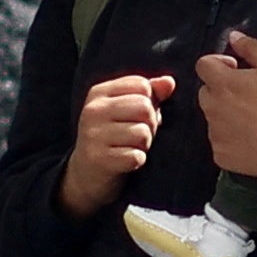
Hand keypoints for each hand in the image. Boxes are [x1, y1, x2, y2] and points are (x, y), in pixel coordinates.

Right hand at [57, 74, 168, 219]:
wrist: (87, 174)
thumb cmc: (114, 137)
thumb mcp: (127, 110)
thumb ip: (151, 94)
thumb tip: (170, 82)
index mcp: (99, 93)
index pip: (142, 85)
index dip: (150, 102)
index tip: (137, 116)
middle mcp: (93, 110)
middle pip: (144, 107)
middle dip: (150, 124)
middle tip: (137, 135)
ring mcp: (93, 135)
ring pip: (143, 132)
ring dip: (145, 144)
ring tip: (131, 147)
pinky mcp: (99, 159)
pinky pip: (136, 156)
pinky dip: (138, 160)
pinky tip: (126, 161)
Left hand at [198, 31, 256, 183]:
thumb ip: (251, 47)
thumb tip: (233, 37)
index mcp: (222, 83)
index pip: (203, 65)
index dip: (218, 64)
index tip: (237, 70)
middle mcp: (211, 107)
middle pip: (206, 92)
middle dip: (221, 91)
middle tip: (247, 97)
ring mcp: (214, 133)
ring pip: (213, 118)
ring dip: (225, 115)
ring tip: (252, 120)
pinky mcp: (220, 155)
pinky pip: (220, 142)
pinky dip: (230, 139)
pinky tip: (251, 139)